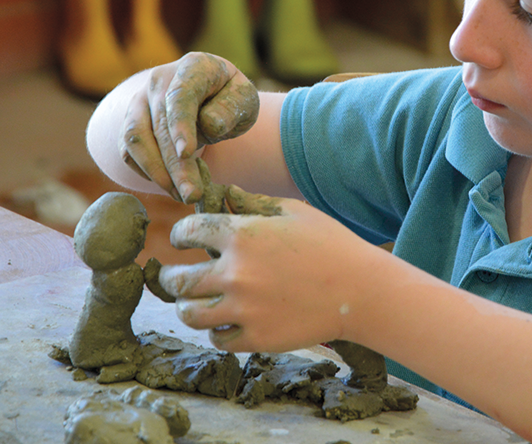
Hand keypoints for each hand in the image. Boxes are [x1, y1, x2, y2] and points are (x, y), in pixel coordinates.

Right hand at [120, 52, 258, 202]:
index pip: (181, 96)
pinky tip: (171, 187)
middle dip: (175, 165)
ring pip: (135, 139)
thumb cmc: (230, 97)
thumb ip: (231, 108)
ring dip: (157, 172)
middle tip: (192, 195)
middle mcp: (159, 80)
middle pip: (160, 125)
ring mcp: (140, 100)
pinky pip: (129, 151)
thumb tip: (210, 124)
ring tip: (183, 196)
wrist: (209, 94)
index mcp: (193, 67)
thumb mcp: (245, 99)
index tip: (187, 154)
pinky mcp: (131, 122)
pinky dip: (147, 172)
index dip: (181, 125)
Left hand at [157, 199, 376, 352]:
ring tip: (194, 302)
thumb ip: (253, 203)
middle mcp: (234, 273)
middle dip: (171, 276)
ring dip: (188, 306)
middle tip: (174, 275)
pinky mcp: (256, 337)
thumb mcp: (293, 211)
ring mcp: (243, 309)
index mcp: (241, 235)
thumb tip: (225, 194)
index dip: (179, 234)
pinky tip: (224, 322)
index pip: (187, 231)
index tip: (181, 239)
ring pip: (190, 313)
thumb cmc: (330, 244)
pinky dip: (216, 330)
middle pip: (178, 280)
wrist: (360, 290)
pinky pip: (217, 338)